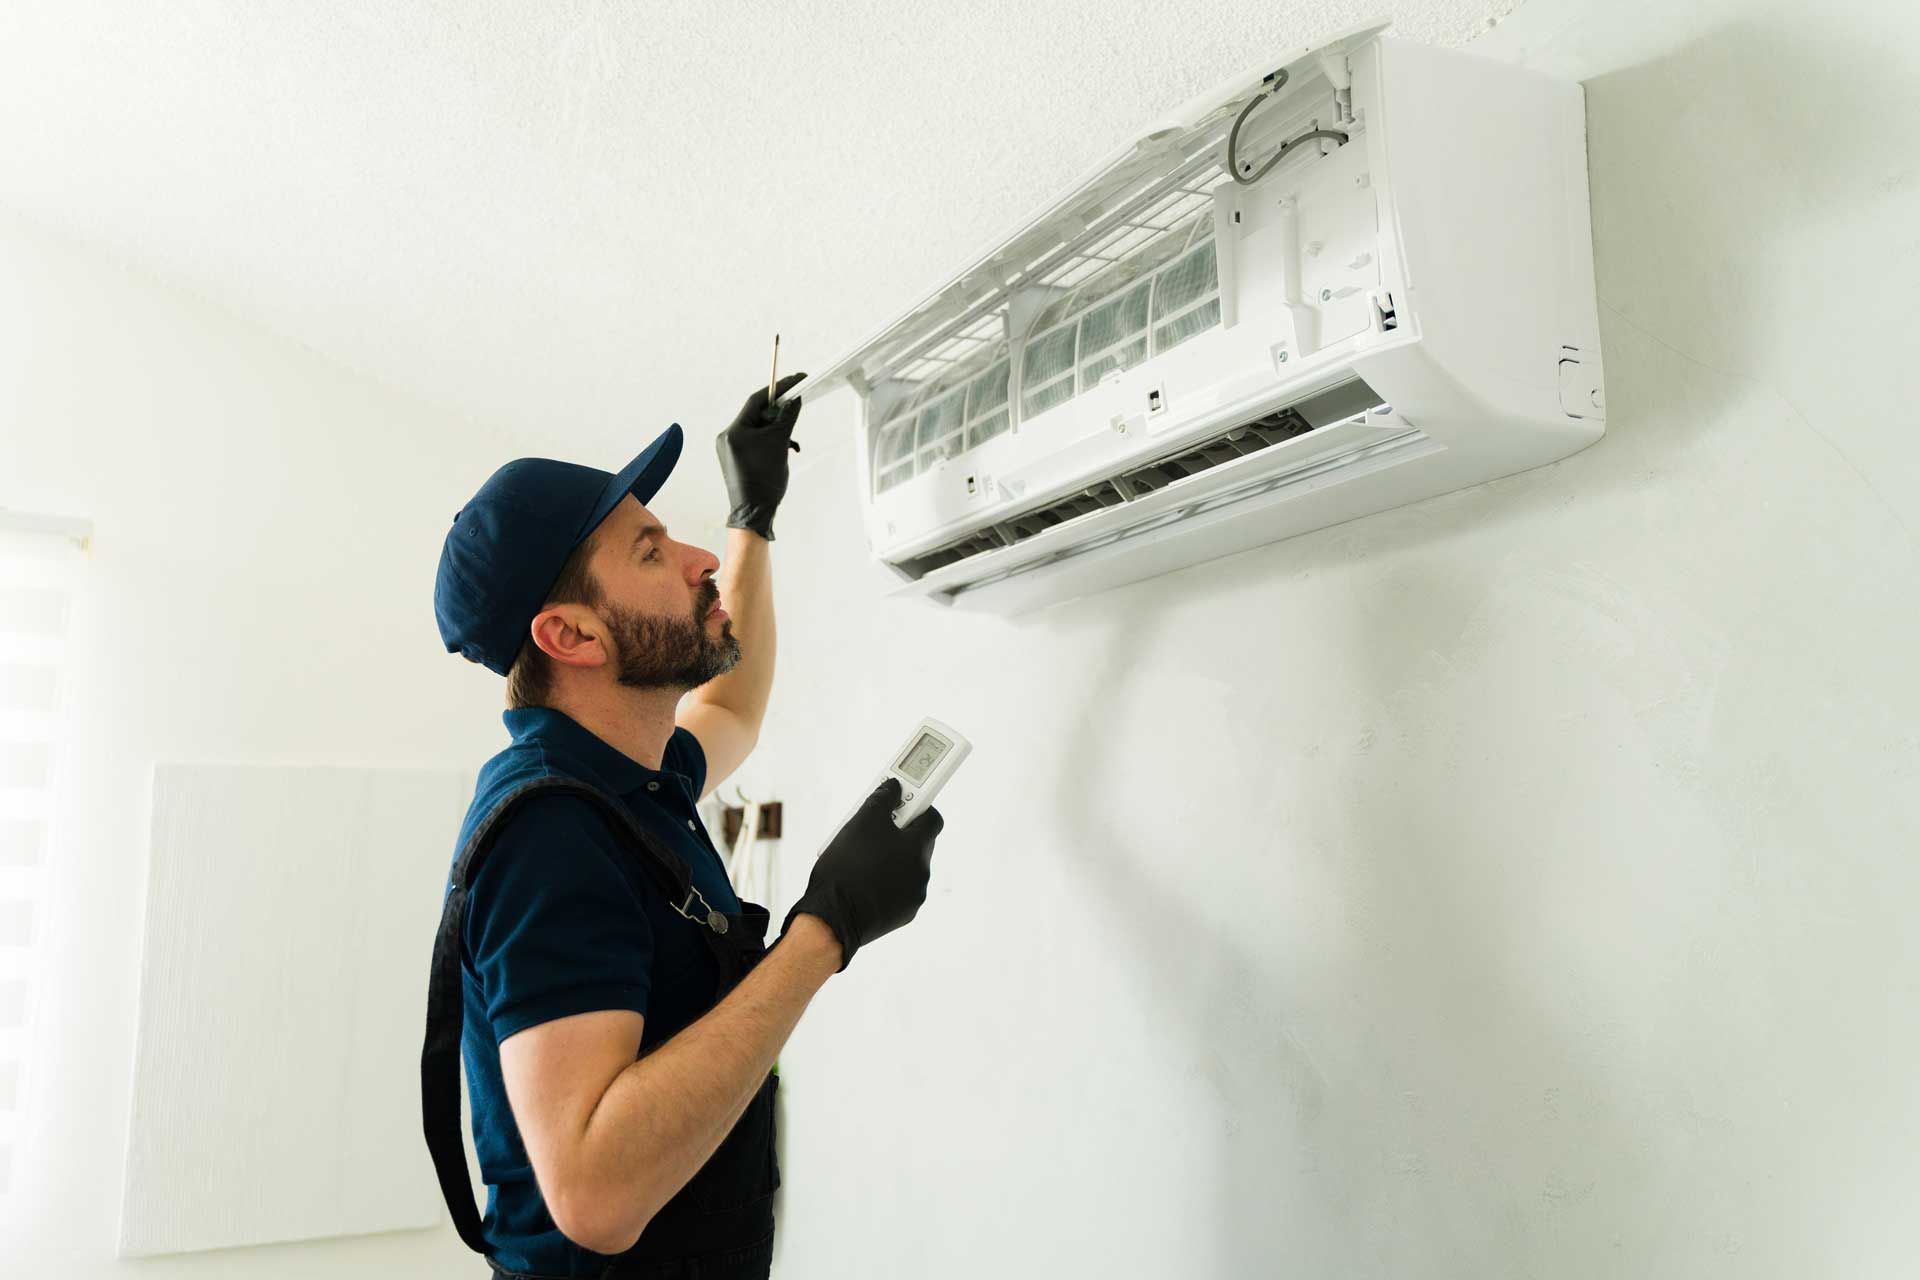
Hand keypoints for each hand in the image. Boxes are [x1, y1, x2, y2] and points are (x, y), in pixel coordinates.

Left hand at [716, 372, 806, 540]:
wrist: (754, 513)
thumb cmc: (764, 481)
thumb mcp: (780, 443)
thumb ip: (787, 417)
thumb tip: (794, 399)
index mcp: (734, 431)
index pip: (757, 400)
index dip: (778, 389)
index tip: (795, 380)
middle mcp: (727, 437)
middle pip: (757, 414)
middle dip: (779, 412)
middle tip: (797, 405)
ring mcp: (730, 449)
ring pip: (758, 429)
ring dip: (777, 430)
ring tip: (791, 441)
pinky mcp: (736, 460)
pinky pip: (755, 442)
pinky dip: (770, 442)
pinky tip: (784, 450)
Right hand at [781, 778, 942, 971]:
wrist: (833, 917)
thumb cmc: (845, 869)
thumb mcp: (860, 822)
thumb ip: (881, 799)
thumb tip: (893, 787)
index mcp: (917, 846)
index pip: (932, 817)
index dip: (917, 807)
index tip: (901, 803)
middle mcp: (922, 870)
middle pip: (920, 842)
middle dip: (901, 833)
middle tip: (874, 830)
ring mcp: (915, 894)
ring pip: (909, 866)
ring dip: (893, 858)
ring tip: (863, 858)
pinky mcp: (905, 913)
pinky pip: (901, 889)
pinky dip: (888, 882)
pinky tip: (865, 881)